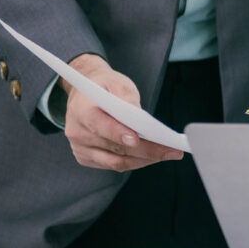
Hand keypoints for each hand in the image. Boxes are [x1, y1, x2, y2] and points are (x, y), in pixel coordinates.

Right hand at [61, 53, 183, 170]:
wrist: (85, 94)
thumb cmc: (104, 87)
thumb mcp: (116, 82)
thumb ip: (126, 97)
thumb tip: (140, 118)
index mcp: (80, 110)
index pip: (99, 125)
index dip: (117, 133)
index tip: (137, 139)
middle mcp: (77, 132)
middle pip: (114, 147)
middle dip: (146, 150)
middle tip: (171, 150)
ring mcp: (81, 148)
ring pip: (116, 162)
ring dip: (145, 160)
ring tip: (168, 153)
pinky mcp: (87, 158)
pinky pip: (115, 165)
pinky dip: (136, 162)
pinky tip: (153, 156)